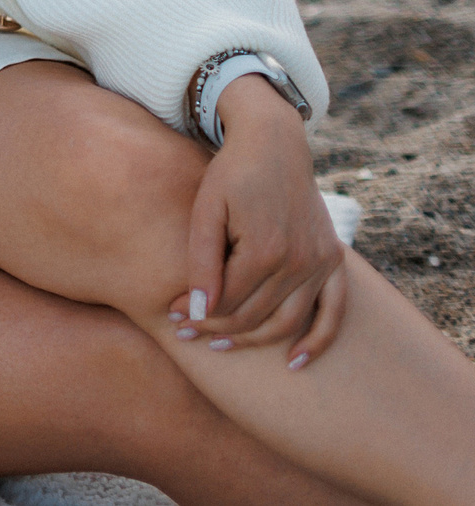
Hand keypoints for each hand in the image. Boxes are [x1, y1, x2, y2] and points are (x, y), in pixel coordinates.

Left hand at [173, 74, 346, 368]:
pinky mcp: (334, 260)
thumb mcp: (205, 210)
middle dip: (217, 329)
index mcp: (265, 250)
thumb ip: (202, 260)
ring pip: (288, 322)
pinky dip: (319, 340)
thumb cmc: (230, 173)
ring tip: (220, 345)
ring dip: (255, 341)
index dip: (196, 314)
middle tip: (187, 335)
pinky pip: (334, 312)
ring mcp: (321, 262)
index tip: (170, 318)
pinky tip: (296, 363)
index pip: (228, 301)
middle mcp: (300, 261)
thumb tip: (196, 310)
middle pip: (255, 315)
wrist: (274, 143)